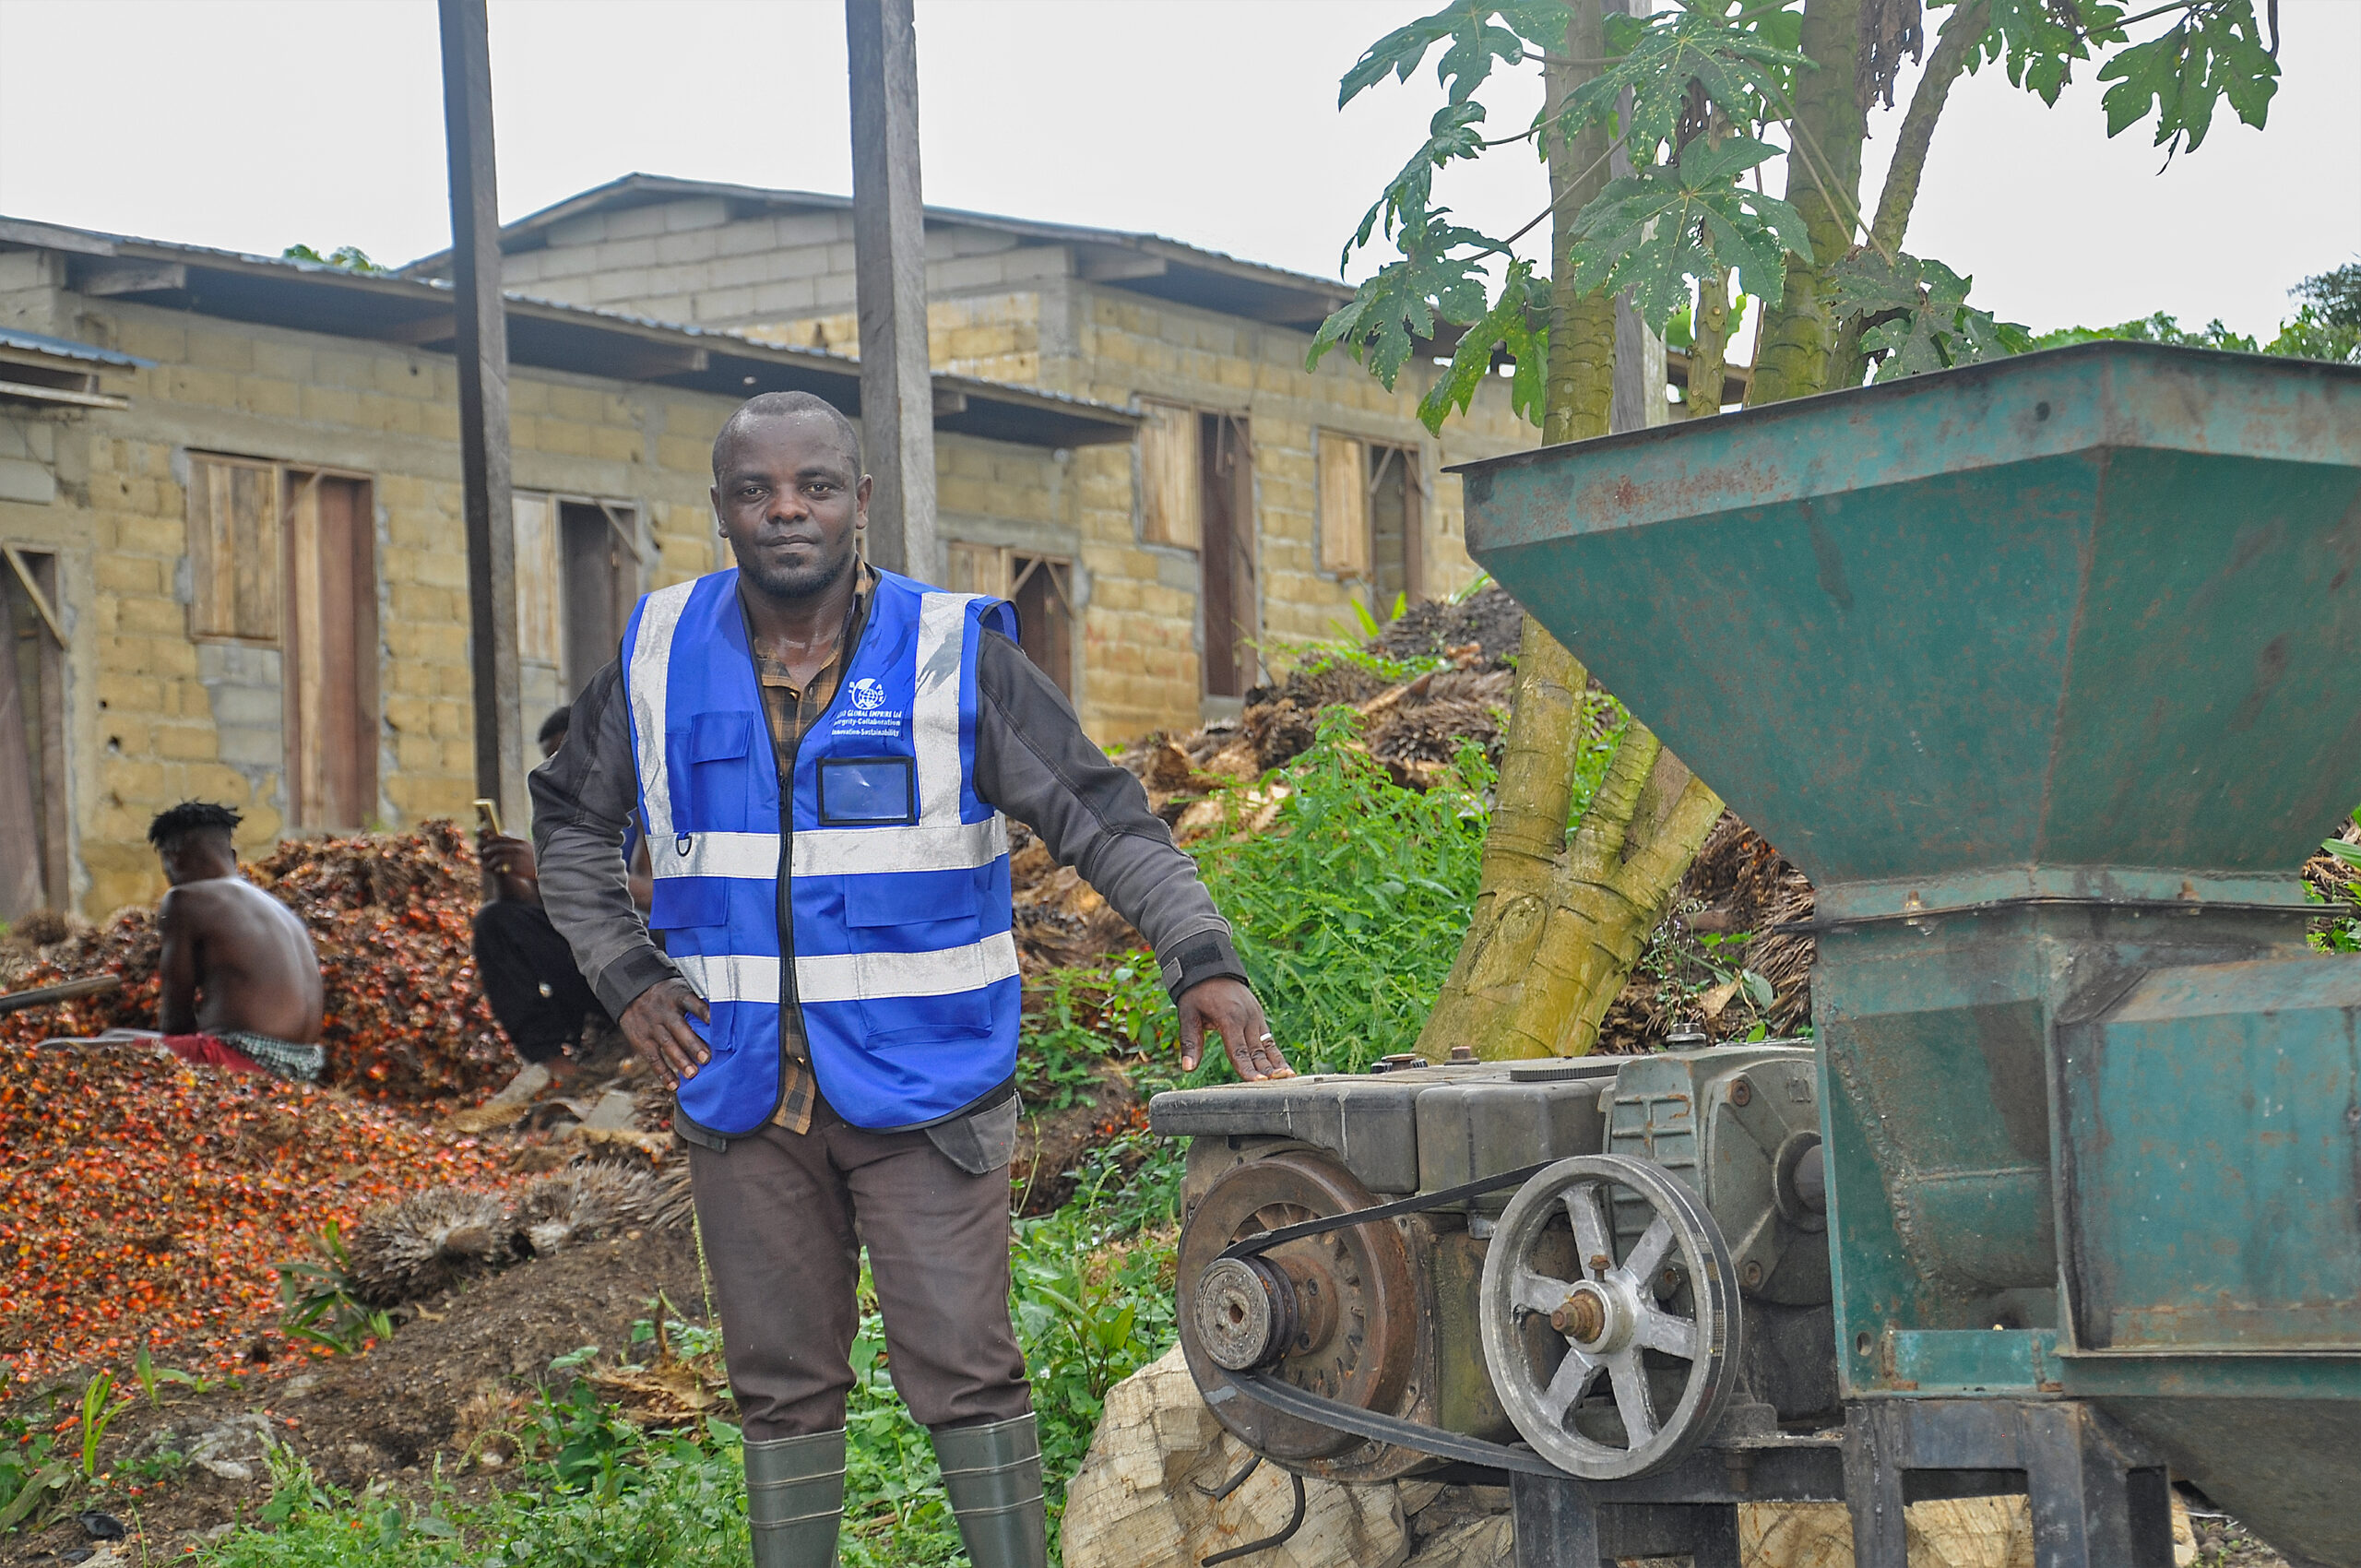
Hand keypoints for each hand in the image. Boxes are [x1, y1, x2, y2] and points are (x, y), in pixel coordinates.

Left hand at [477, 830, 540, 904]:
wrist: (547, 873)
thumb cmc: (536, 861)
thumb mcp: (528, 849)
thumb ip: (517, 843)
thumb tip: (504, 834)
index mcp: (522, 844)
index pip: (504, 839)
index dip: (495, 839)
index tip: (488, 840)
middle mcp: (520, 850)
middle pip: (500, 847)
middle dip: (490, 849)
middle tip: (484, 852)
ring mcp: (519, 859)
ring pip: (499, 858)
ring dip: (492, 860)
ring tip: (489, 863)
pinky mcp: (518, 869)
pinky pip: (504, 868)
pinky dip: (498, 869)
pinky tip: (497, 870)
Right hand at [620, 978, 710, 1088]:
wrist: (632, 992)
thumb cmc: (668, 995)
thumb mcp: (681, 989)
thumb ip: (698, 1001)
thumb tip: (727, 1017)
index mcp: (677, 996)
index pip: (691, 1002)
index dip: (703, 1011)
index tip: (714, 1022)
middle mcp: (664, 1011)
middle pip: (679, 1027)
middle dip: (692, 1044)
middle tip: (706, 1058)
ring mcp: (652, 1026)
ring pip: (666, 1044)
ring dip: (680, 1060)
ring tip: (693, 1074)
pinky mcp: (641, 1040)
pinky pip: (652, 1058)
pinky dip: (663, 1073)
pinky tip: (674, 1085)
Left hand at [1177, 976, 1291, 1080]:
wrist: (1211, 969)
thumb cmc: (1196, 993)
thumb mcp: (1188, 1014)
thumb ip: (1190, 1042)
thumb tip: (1188, 1068)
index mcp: (1229, 1018)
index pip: (1238, 1050)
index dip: (1247, 1068)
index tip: (1257, 1082)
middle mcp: (1246, 1018)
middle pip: (1256, 1051)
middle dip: (1266, 1070)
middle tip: (1276, 1087)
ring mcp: (1255, 1017)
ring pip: (1267, 1046)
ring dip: (1277, 1063)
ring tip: (1289, 1078)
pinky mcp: (1258, 1016)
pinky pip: (1269, 1039)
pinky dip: (1276, 1054)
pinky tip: (1285, 1069)